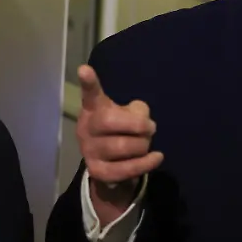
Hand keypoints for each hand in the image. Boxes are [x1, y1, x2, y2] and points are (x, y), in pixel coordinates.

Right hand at [77, 65, 163, 221]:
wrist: (112, 162)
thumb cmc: (123, 130)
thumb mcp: (131, 114)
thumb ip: (137, 112)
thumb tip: (141, 122)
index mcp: (94, 108)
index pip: (91, 94)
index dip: (89, 83)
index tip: (84, 69)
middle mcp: (86, 128)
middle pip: (109, 121)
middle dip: (138, 125)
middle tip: (151, 128)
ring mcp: (89, 150)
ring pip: (121, 146)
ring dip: (142, 145)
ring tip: (146, 145)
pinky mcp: (97, 171)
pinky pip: (124, 169)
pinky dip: (145, 164)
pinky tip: (156, 157)